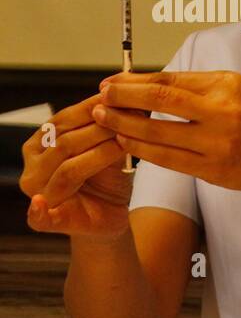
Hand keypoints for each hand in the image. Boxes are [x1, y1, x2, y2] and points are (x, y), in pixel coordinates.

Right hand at [20, 93, 132, 236]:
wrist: (112, 215)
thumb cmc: (107, 179)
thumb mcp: (110, 148)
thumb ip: (109, 129)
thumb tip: (126, 101)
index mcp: (40, 144)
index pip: (62, 120)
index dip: (90, 107)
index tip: (117, 97)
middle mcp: (34, 167)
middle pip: (65, 142)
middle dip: (99, 128)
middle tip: (128, 118)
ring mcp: (37, 193)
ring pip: (67, 169)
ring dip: (97, 154)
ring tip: (123, 142)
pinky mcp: (45, 220)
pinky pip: (38, 215)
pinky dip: (38, 211)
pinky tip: (41, 203)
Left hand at [94, 71, 240, 202]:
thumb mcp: (236, 92)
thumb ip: (195, 88)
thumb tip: (143, 84)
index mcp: (229, 87)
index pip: (171, 81)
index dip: (135, 82)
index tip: (111, 83)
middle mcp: (225, 113)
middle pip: (161, 102)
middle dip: (123, 98)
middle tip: (99, 97)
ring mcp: (218, 144)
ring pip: (158, 133)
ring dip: (124, 126)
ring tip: (103, 120)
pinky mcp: (212, 170)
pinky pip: (167, 159)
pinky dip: (141, 150)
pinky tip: (125, 143)